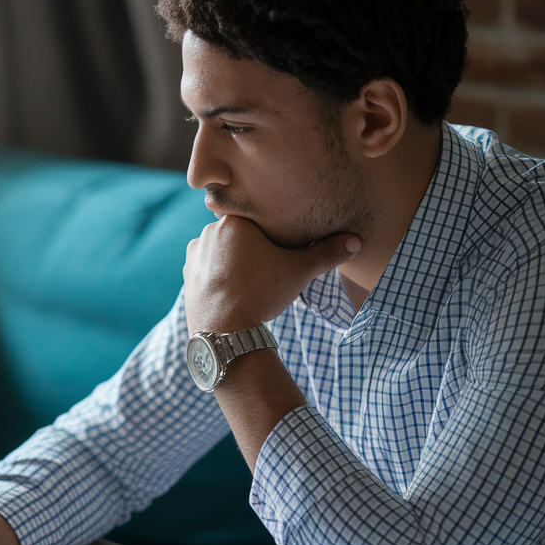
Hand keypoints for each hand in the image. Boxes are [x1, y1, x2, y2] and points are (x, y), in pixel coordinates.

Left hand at [183, 215, 359, 333]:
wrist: (223, 331)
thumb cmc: (261, 294)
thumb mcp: (299, 272)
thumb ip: (326, 254)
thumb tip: (356, 241)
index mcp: (235, 220)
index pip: (256, 213)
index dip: (270, 226)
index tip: (279, 240)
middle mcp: (209, 230)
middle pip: (239, 230)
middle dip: (252, 242)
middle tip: (269, 262)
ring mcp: (195, 252)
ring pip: (222, 247)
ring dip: (234, 258)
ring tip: (251, 278)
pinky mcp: (188, 273)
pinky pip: (208, 266)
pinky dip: (219, 273)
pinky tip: (233, 287)